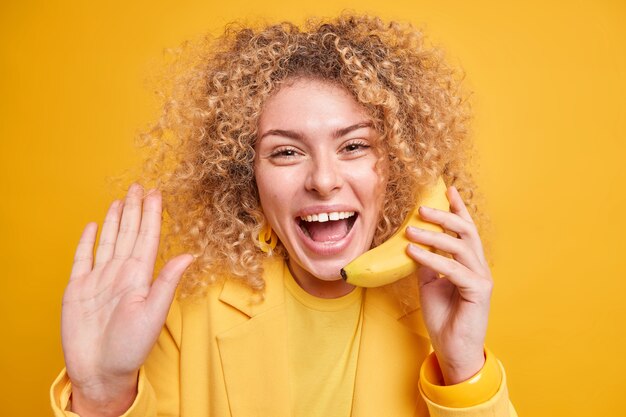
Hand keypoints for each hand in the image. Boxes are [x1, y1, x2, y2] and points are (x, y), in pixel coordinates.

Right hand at [61, 184, 192, 415]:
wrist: (100, 370)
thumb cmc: (130, 347)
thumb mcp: (153, 313)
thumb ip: (168, 282)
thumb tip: (190, 255)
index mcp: (139, 276)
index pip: (146, 237)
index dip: (151, 215)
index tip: (156, 193)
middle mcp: (120, 273)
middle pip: (128, 233)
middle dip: (134, 209)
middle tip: (139, 186)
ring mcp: (99, 279)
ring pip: (108, 241)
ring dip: (114, 220)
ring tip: (121, 200)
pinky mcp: (78, 289)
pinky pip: (82, 259)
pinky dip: (87, 242)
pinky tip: (93, 226)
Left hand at [406, 185, 491, 384]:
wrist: (452, 348)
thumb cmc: (443, 317)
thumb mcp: (430, 284)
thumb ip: (428, 263)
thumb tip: (415, 242)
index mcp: (470, 263)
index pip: (466, 231)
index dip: (459, 209)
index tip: (447, 189)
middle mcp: (479, 267)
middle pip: (466, 232)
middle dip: (445, 216)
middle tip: (422, 207)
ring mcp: (482, 278)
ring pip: (460, 247)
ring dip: (434, 235)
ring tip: (411, 228)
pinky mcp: (478, 291)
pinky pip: (452, 269)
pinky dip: (431, 258)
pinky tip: (414, 251)